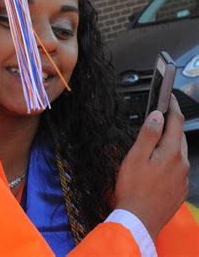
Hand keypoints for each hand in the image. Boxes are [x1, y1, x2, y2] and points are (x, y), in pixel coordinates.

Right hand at [115, 95, 188, 240]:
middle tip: (155, 116)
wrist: (138, 220)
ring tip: (152, 141)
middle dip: (169, 124)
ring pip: (179, 152)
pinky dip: (169, 158)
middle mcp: (183, 164)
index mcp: (172, 153)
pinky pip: (177, 167)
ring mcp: (183, 178)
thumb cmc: (133, 188)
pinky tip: (155, 163)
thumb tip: (157, 115)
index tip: (168, 95)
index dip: (172, 105)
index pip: (176, 121)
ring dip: (169, 142)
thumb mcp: (135, 157)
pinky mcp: (180, 188)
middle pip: (179, 136)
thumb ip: (148, 134)